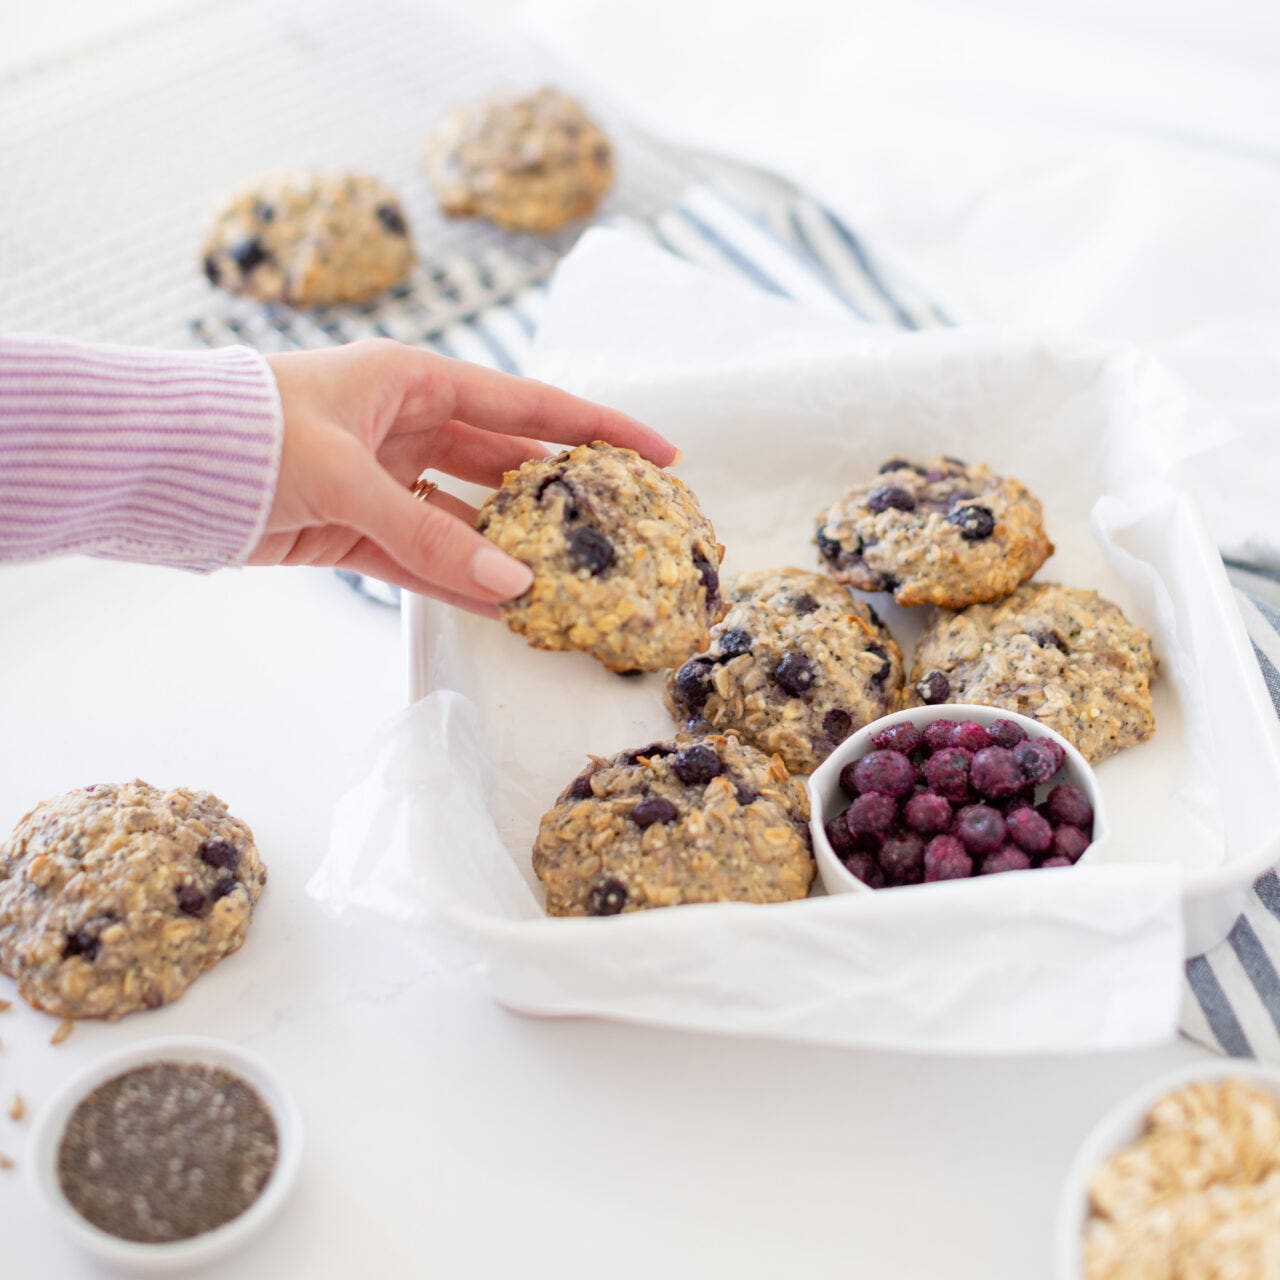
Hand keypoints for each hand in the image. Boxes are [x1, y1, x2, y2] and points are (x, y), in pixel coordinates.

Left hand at [252, 340, 674, 615]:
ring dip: (513, 550)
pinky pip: (425, 559)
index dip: (599, 429)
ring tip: (575, 583)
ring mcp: (386, 481)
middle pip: (509, 465)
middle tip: (627, 528)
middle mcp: (410, 427)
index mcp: (415, 381)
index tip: (661, 454)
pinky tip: (508, 606)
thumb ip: (432, 536)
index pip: (530, 405)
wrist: (162, 465)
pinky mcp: (356, 531)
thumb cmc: (253, 433)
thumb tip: (516, 586)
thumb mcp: (348, 475)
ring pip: (470, 520)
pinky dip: (461, 582)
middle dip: (564, 497)